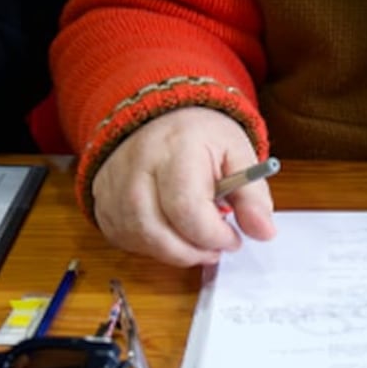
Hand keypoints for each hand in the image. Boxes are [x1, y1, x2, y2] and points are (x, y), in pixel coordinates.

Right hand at [90, 107, 276, 265]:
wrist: (160, 115)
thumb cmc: (200, 135)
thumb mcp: (237, 152)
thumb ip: (252, 194)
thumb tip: (264, 232)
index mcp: (175, 148)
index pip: (186, 208)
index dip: (213, 235)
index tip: (233, 238)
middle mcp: (137, 167)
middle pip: (157, 231)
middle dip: (193, 251)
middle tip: (216, 249)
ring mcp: (113, 185)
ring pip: (138, 240)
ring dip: (173, 252)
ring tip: (197, 242)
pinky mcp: (102, 201)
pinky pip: (124, 238)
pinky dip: (151, 247)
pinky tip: (171, 234)